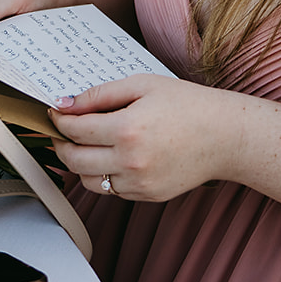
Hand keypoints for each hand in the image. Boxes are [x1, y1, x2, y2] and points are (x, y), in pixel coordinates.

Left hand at [49, 74, 244, 201]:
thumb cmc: (187, 104)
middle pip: (75, 160)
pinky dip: (104, 174)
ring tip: (86, 143)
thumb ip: (100, 95)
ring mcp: (139, 184)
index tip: (55, 112)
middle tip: (62, 130)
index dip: (59, 119)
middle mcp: (130, 161)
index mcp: (127, 129)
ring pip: (89, 181)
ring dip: (80, 163)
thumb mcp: (142, 85)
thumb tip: (66, 104)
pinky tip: (113, 156)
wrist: (224, 136)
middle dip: (61, 143)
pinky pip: (112, 190)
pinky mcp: (147, 196)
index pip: (75, 130)